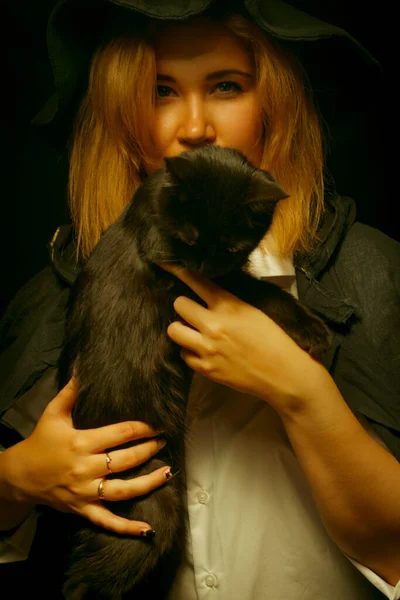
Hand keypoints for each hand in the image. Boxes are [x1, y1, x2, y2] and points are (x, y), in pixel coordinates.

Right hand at [2, 378, 168, 534]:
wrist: (20, 476)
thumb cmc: (40, 442)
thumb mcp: (53, 413)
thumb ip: (71, 391)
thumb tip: (84, 368)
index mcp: (81, 443)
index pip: (119, 434)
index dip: (142, 428)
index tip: (158, 424)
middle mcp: (86, 468)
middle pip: (126, 460)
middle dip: (149, 449)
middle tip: (165, 441)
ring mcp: (86, 492)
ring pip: (124, 490)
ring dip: (148, 482)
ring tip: (168, 473)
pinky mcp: (83, 509)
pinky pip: (108, 521)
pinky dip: (127, 527)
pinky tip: (147, 529)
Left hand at [160, 263, 324, 413]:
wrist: (284, 374)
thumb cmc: (274, 339)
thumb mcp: (253, 311)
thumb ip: (228, 302)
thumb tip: (207, 293)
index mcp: (229, 306)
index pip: (196, 281)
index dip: (179, 270)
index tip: (164, 264)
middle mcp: (214, 325)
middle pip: (179, 305)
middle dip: (184, 306)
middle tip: (193, 312)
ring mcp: (207, 348)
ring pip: (174, 330)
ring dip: (181, 329)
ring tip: (193, 332)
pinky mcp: (206, 369)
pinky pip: (183, 354)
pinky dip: (190, 351)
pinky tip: (202, 351)